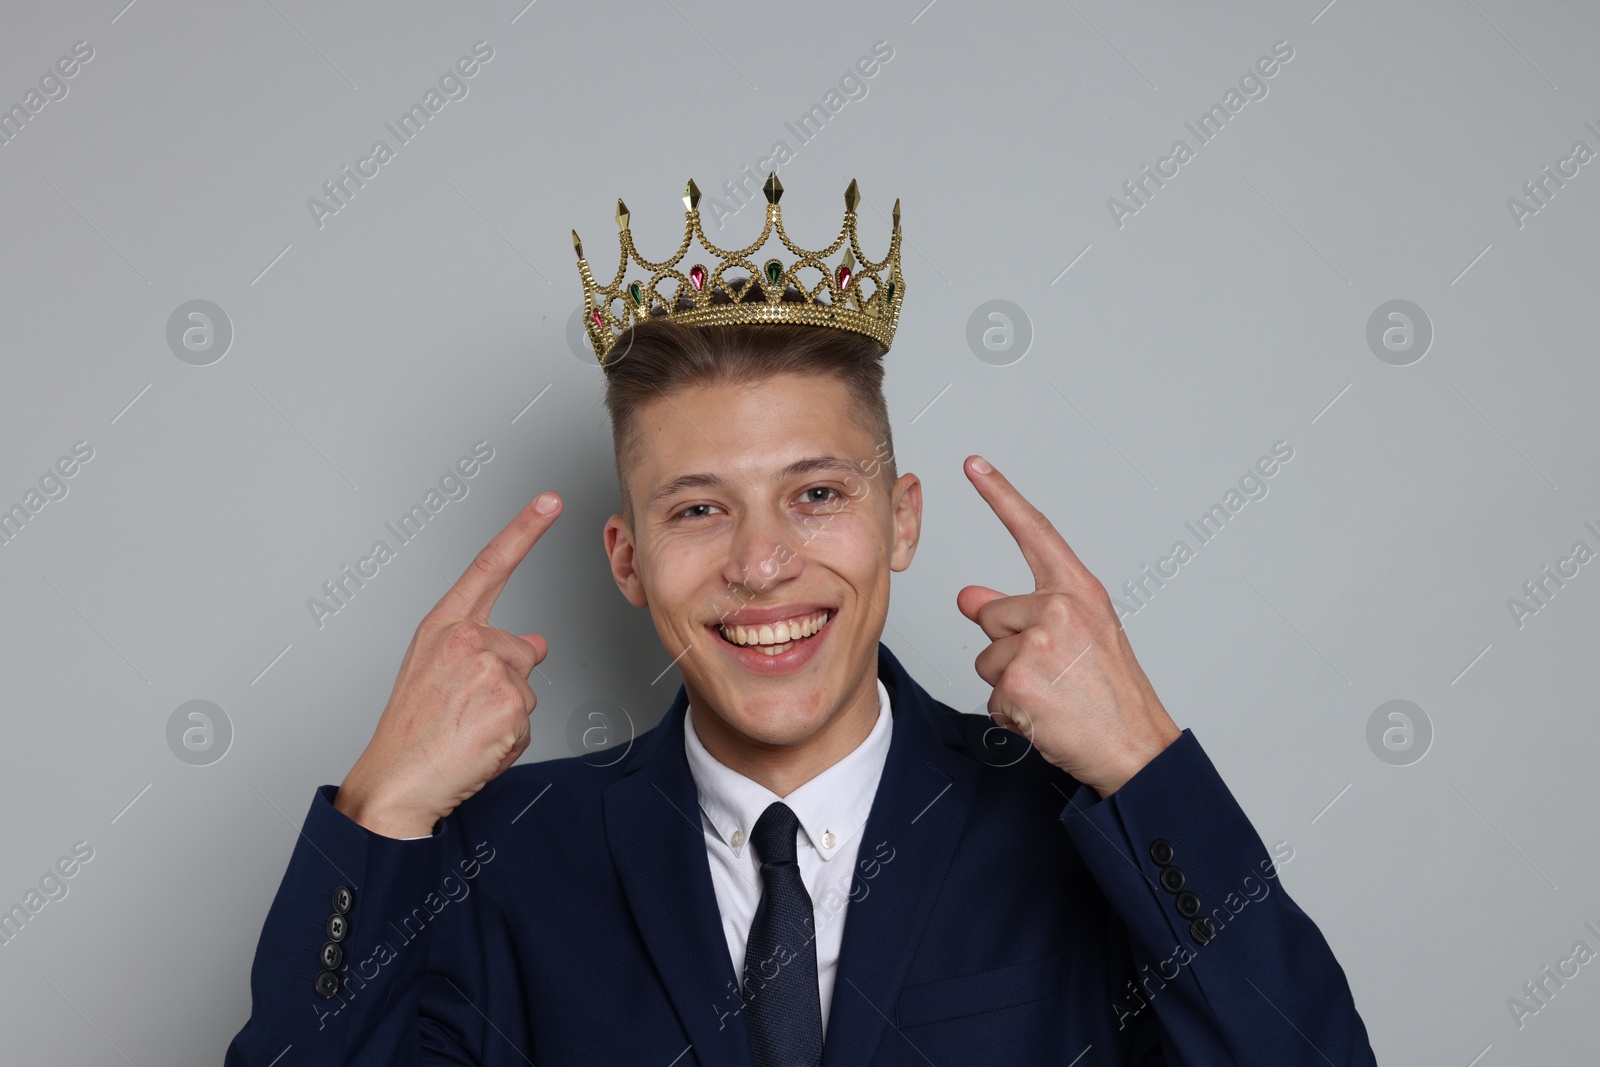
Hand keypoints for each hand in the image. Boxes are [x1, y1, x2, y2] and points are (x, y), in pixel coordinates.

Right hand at [334, 493, 562, 837]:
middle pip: (522, 650)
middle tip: (463, 712)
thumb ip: (484, 649)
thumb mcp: (439, 675)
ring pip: (527, 689)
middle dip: (507, 684)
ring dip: (507, 716)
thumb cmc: (411, 731)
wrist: (397, 780)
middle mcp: (466, 639)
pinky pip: (528, 721)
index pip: (489, 566)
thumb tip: (536, 641)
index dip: (523, 530)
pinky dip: (509, 741)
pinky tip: (477, 745)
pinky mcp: (509, 702)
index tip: (549, 500)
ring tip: (465, 730)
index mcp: (443, 627)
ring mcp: (489, 669)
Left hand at [956, 457, 1178, 797]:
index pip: (1034, 531)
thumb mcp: (1078, 637)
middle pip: (989, 614)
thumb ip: (1024, 610)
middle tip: (1052, 673)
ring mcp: (1038, 644)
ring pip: (984, 657)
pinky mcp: (1019, 681)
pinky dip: (1011, 713)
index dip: (1001, 494)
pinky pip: (990, 694)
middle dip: (1006, 646)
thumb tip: (969, 596)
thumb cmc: (1111, 691)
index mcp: (1078, 590)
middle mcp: (1059, 608)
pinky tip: (1046, 716)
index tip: (974, 464)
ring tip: (1052, 696)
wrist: (1135, 745)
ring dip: (1007, 683)